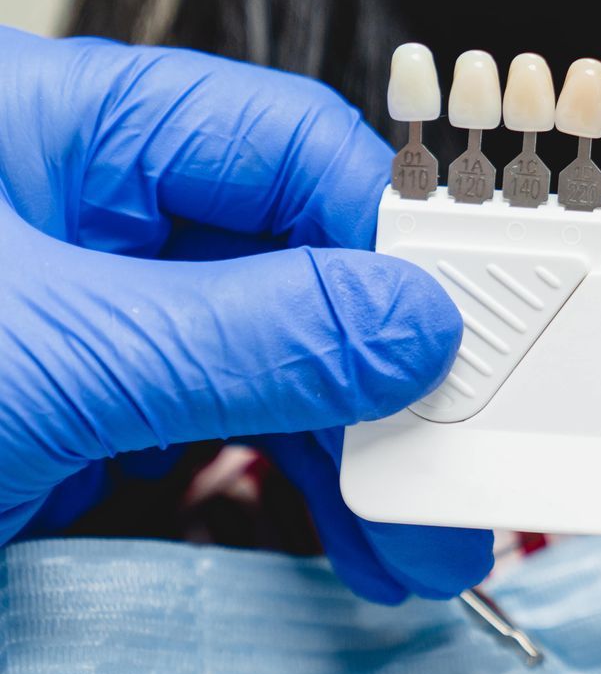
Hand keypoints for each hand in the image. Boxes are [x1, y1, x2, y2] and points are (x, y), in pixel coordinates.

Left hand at [0, 26, 491, 602]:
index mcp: (65, 126)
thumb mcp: (48, 354)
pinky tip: (337, 542)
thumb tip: (415, 320)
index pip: (287, 148)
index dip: (396, 234)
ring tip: (419, 546)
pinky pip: (209, 438)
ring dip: (351, 456)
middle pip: (293, 264)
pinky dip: (277, 493)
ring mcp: (77, 323)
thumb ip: (254, 332)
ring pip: (265, 364)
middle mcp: (82, 211)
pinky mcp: (64, 421)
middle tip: (468, 463)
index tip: (478, 327)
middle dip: (386, 374)